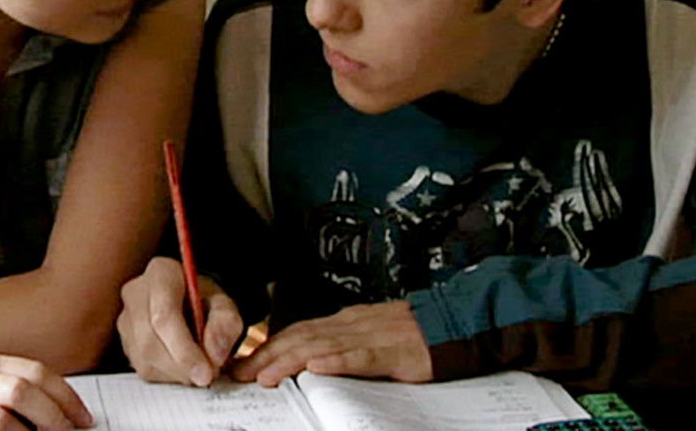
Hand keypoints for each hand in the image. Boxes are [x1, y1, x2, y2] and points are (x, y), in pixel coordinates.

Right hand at [117, 256, 245, 386]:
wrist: (191, 301)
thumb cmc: (206, 300)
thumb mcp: (225, 304)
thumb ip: (226, 323)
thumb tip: (214, 354)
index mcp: (161, 273)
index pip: (164, 316)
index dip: (184, 349)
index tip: (206, 372)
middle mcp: (135, 292)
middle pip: (150, 341)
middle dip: (180, 366)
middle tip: (207, 377)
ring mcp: (125, 317)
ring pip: (144, 358)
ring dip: (175, 374)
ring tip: (199, 369)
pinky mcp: (125, 340)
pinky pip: (142, 368)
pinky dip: (167, 376)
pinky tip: (184, 367)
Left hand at [230, 301, 432, 386]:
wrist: (454, 324)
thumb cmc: (411, 335)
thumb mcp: (369, 336)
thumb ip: (341, 345)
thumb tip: (307, 360)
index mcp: (345, 321)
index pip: (298, 332)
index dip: (268, 347)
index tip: (243, 364)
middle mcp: (352, 324)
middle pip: (302, 338)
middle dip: (268, 356)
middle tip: (241, 374)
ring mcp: (372, 335)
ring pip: (323, 346)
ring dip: (291, 361)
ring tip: (266, 375)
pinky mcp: (393, 352)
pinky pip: (362, 357)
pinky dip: (337, 361)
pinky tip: (318, 367)